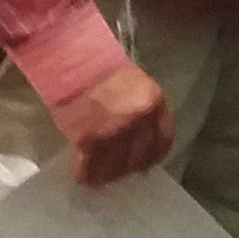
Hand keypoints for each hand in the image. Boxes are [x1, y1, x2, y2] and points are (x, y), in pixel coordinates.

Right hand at [46, 59, 175, 185]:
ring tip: (98, 175)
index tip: (142, 164)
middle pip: (139, 159)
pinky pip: (89, 170)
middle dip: (128, 168)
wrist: (75, 62)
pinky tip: (83, 175)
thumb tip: (140, 139)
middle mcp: (139, 122)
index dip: (151, 157)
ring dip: (106, 175)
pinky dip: (85, 175)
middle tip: (116, 170)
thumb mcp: (138, 86)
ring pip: (114, 169)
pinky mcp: (88, 141)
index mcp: (155, 104)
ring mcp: (115, 133)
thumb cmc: (103, 69)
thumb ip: (143, 111)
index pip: (163, 142)